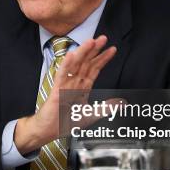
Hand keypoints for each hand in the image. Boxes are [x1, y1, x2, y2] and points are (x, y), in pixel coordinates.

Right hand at [14, 35, 116, 153]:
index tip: (112, 49)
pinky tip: (71, 55)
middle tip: (103, 38)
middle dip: (95, 50)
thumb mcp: (90, 115)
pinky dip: (66, 65)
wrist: (49, 130)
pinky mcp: (57, 90)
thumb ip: (105, 108)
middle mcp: (74, 83)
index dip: (103, 59)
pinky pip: (62, 76)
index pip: (94, 69)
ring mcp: (65, 85)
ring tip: (91, 41)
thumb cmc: (65, 122)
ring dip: (82, 53)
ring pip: (75, 65)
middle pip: (86, 63)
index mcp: (82, 87)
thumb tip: (120, 103)